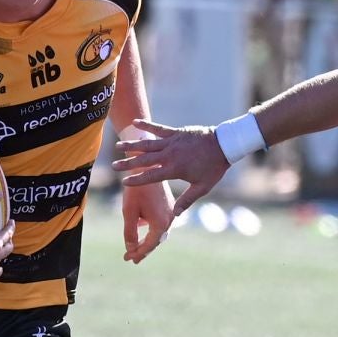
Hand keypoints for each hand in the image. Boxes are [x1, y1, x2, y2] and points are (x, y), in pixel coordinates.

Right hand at [112, 120, 229, 215]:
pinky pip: (158, 128)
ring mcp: (171, 142)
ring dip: (132, 145)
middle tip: (114, 165)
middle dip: (128, 163)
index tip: (124, 182)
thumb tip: (174, 214)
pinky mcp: (176, 132)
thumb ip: (187, 200)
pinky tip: (135, 122)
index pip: (150, 176)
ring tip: (118, 146)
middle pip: (144, 160)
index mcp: (174, 169)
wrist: (224, 145)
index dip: (136, 180)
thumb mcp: (202, 187)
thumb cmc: (213, 168)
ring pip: (147, 144)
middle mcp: (169, 155)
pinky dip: (147, 125)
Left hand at [121, 176, 174, 262]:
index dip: (137, 253)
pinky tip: (139, 225)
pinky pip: (160, 223)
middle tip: (132, 257)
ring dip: (147, 239)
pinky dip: (150, 228)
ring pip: (158, 232)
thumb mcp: (129, 212)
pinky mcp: (169, 206)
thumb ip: (130, 232)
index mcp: (161, 223)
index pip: (149, 245)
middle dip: (143, 249)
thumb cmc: (136, 190)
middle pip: (155, 240)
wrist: (148, 168)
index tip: (127, 259)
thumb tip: (131, 248)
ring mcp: (171, 213)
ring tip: (135, 246)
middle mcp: (170, 220)